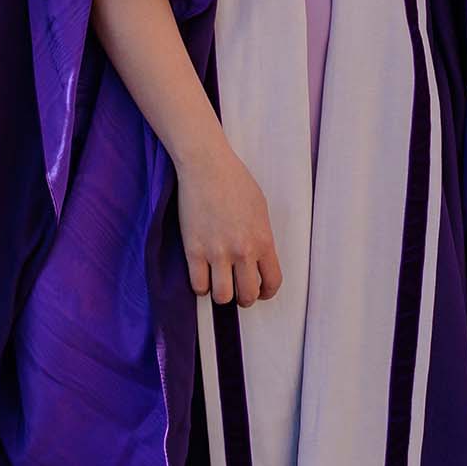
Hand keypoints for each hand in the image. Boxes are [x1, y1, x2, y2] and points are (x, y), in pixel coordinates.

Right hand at [174, 145, 281, 307]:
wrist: (208, 167)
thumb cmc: (235, 182)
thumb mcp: (261, 210)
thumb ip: (261, 237)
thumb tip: (257, 258)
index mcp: (263, 240)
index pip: (272, 281)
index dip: (266, 292)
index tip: (260, 292)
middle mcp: (243, 251)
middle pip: (247, 295)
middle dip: (244, 298)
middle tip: (238, 291)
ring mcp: (217, 252)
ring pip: (222, 296)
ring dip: (221, 295)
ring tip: (219, 285)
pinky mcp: (194, 250)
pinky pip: (198, 285)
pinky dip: (201, 286)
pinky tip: (202, 276)